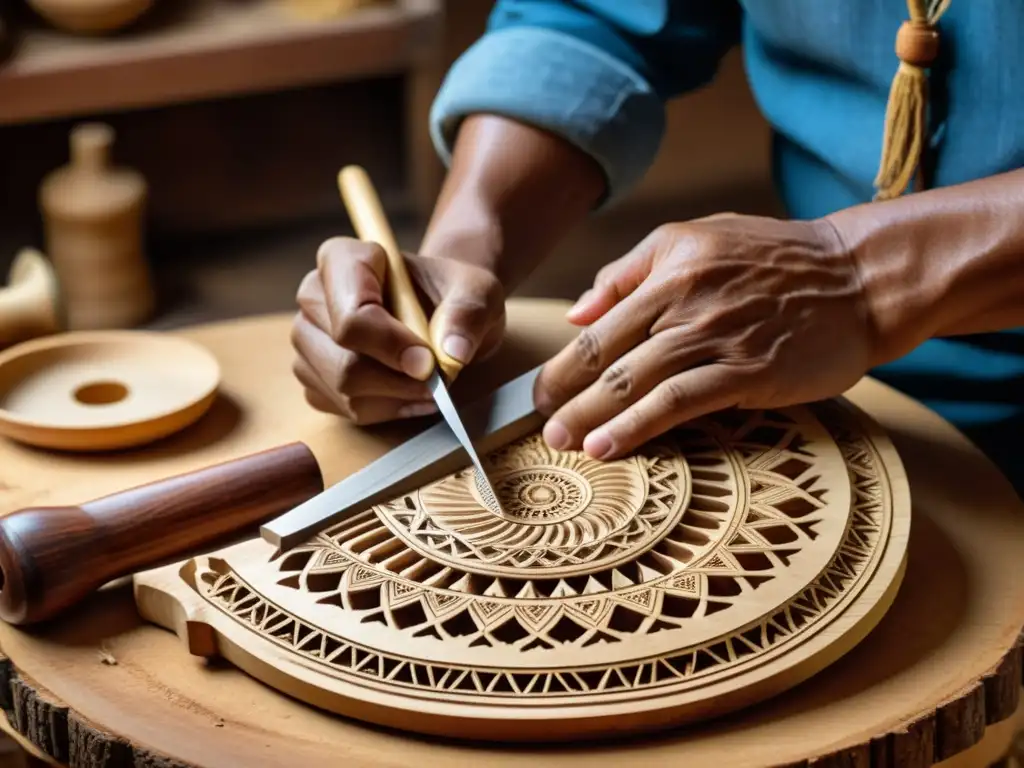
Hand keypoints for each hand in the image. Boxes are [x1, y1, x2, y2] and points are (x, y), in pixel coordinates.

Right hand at [291, 237, 504, 423]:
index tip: (429, 362)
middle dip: (398, 380)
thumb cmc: (451, 295)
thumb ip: (468, 314)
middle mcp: (314, 297)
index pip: (353, 316)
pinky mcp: (313, 375)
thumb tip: (453, 352)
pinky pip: (344, 409)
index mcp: (343, 260)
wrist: (441, 311)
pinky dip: (385, 409)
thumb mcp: (477, 292)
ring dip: (395, 397)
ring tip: (429, 385)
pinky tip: (409, 393)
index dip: (390, 346)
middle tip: (437, 379)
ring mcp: (308, 339)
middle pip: (345, 361)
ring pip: (344, 390)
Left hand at [534, 214, 877, 458]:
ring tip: (562, 443)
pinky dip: (637, 427)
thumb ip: (631, 270)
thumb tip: (577, 312)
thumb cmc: (776, 258)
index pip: (599, 324)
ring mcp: (715, 336)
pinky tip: (609, 446)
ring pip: (635, 382)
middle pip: (607, 356)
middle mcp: (684, 300)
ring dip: (591, 417)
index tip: (540, 391)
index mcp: (668, 267)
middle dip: (564, 395)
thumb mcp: (698, 237)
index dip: (563, 363)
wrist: (857, 277)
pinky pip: (678, 402)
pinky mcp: (746, 371)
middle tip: (539, 426)